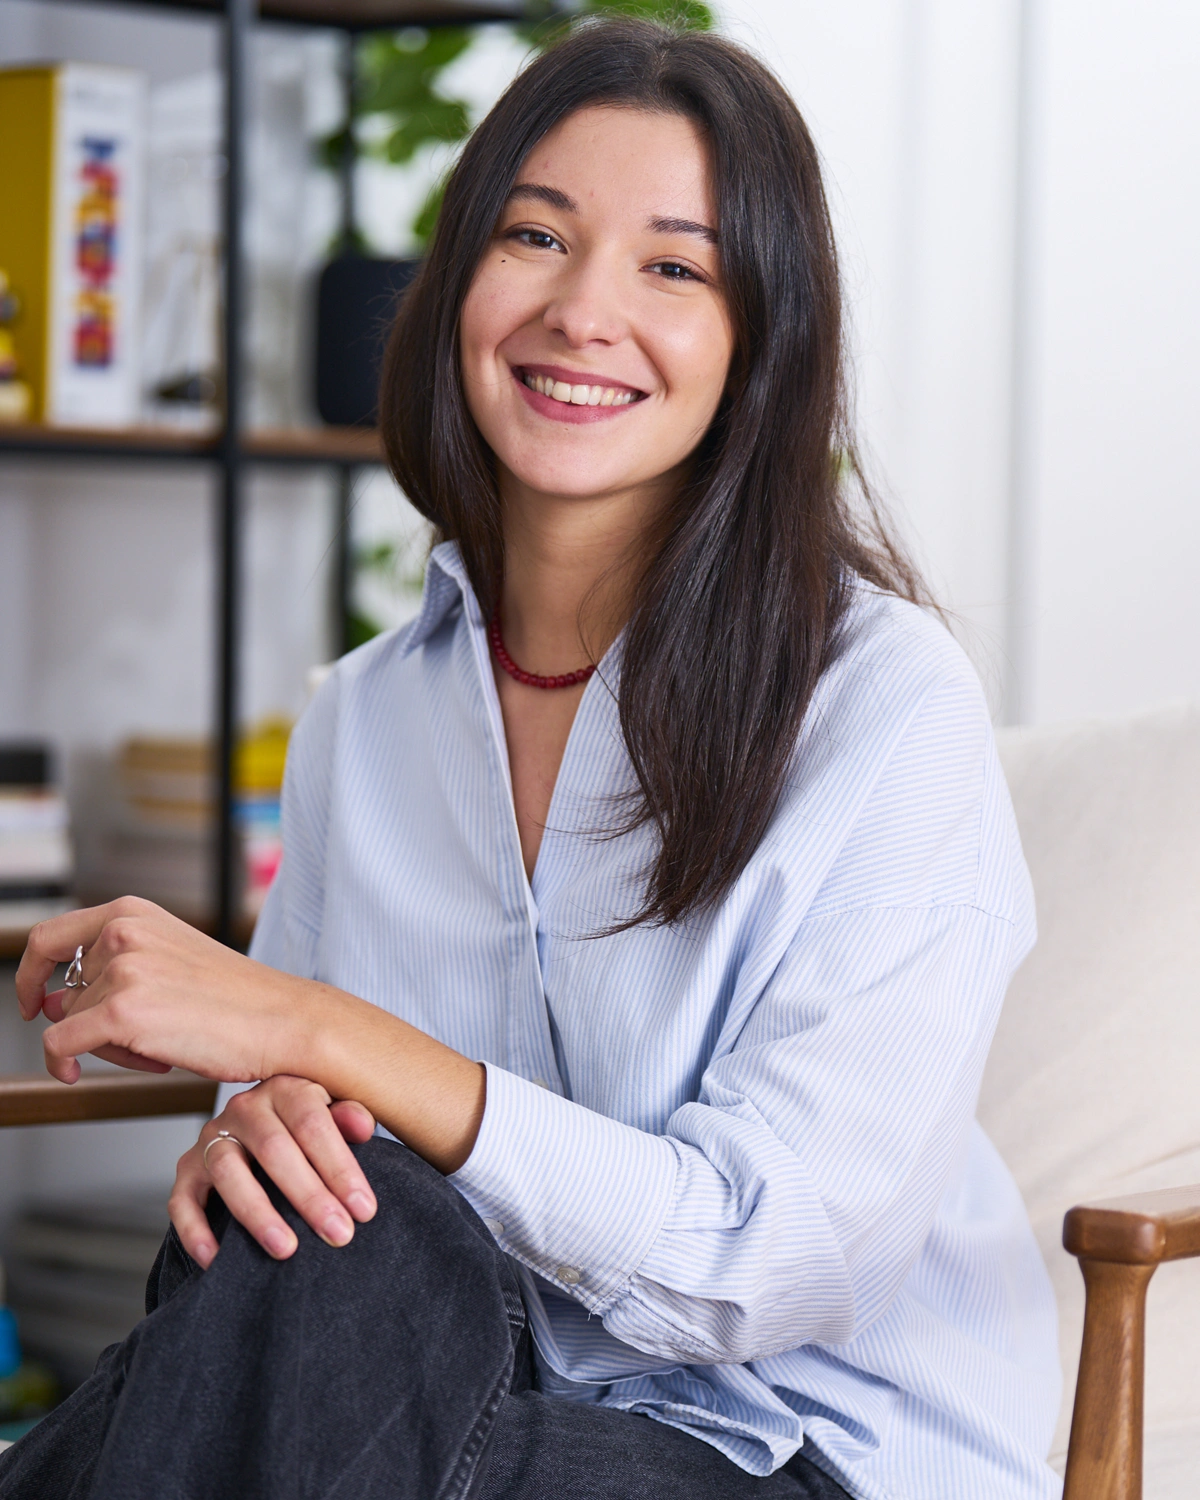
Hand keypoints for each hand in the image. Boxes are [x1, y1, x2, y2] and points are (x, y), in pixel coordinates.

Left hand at [16, 897, 309, 1084]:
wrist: (283, 1020)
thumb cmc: (238, 998)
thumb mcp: (170, 964)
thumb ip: (109, 974)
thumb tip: (45, 1003)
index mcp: (134, 912)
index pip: (51, 937)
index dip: (31, 973)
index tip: (32, 999)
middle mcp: (124, 932)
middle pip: (65, 991)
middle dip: (90, 1021)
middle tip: (137, 1038)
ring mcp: (123, 970)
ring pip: (69, 1021)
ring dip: (102, 1044)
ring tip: (158, 1046)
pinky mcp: (123, 1012)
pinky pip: (59, 1044)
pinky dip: (58, 1063)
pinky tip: (73, 1073)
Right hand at [171, 1077, 377, 1266]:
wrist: (271, 1125)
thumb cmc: (310, 1127)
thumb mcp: (336, 1113)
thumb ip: (350, 1118)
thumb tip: (362, 1128)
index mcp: (286, 1089)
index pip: (313, 1124)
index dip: (340, 1168)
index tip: (364, 1209)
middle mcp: (245, 1109)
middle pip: (274, 1149)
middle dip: (309, 1196)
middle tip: (338, 1233)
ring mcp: (211, 1138)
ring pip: (227, 1171)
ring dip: (257, 1213)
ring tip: (286, 1249)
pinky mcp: (187, 1170)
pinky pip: (182, 1202)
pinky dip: (196, 1232)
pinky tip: (218, 1260)